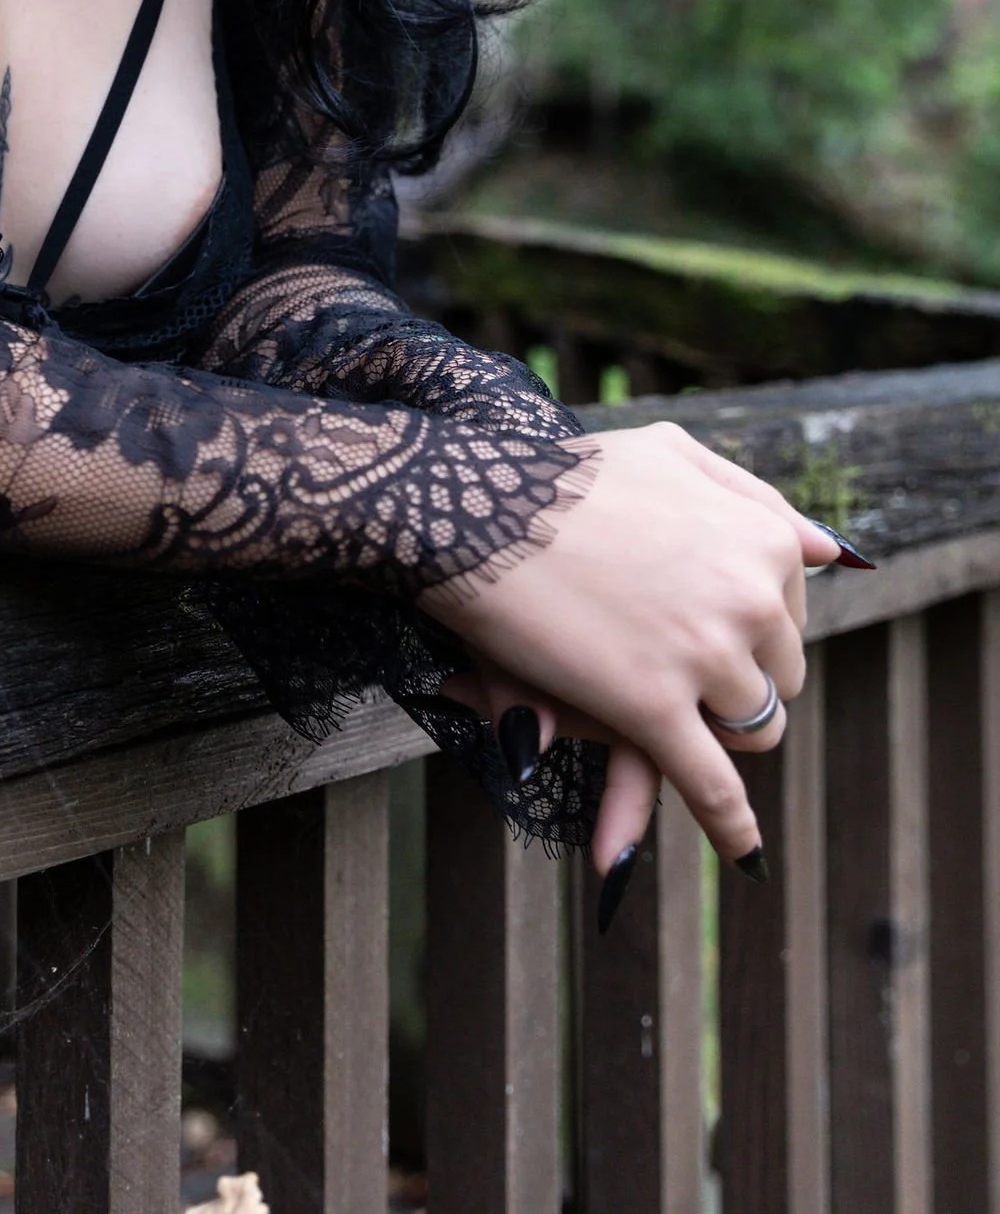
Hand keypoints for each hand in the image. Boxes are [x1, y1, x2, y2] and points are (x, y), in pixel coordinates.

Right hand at [420, 422, 839, 871]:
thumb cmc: (564, 474)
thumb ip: (745, 496)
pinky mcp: (654, 709)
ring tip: (675, 716)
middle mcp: (753, 595)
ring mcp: (708, 656)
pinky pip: (711, 786)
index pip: (789, 610)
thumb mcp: (668, 452)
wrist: (477, 503)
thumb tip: (827, 550)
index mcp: (764, 537)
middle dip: (737, 676)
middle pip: (779, 672)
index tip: (701, 619)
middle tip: (675, 660)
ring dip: (722, 731)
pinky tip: (745, 852)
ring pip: (753, 726)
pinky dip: (731, 826)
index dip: (746, 624)